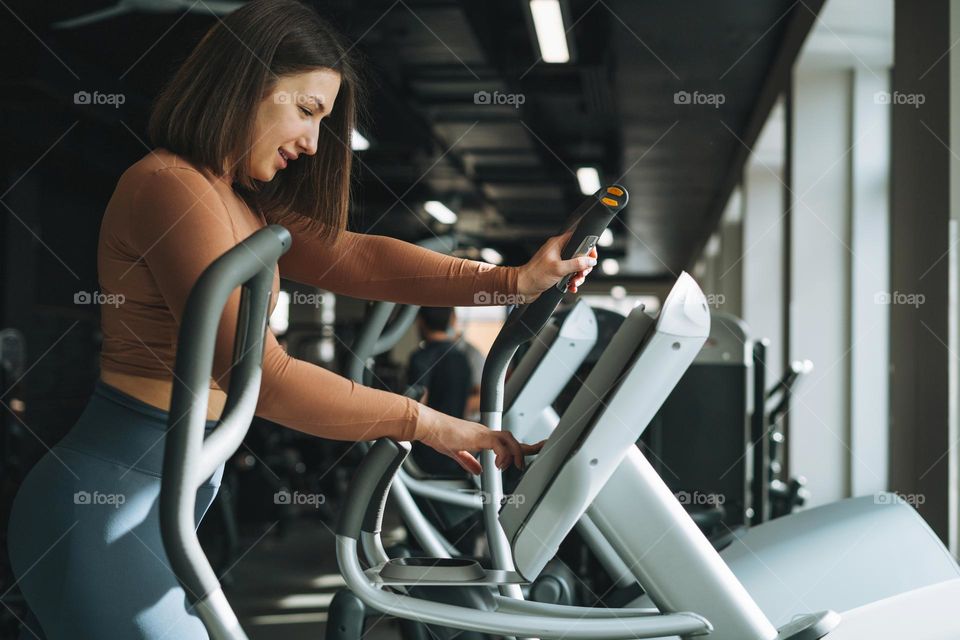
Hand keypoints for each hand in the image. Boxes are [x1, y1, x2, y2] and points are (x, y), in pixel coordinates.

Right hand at [416, 404, 545, 474]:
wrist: (428, 426)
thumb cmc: (438, 436)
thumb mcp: (456, 453)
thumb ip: (468, 461)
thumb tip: (478, 470)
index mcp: (481, 436)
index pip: (505, 440)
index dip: (520, 447)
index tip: (531, 451)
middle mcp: (485, 432)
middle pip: (512, 438)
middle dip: (527, 448)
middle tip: (539, 452)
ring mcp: (482, 433)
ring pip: (509, 439)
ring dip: (516, 454)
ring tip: (515, 467)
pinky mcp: (478, 436)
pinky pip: (498, 445)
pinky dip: (503, 456)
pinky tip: (499, 465)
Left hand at [517, 229, 598, 302]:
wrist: (522, 287)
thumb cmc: (535, 275)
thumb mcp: (559, 268)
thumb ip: (576, 264)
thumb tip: (590, 261)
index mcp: (558, 244)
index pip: (578, 239)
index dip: (588, 247)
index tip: (592, 257)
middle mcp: (558, 252)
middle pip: (579, 255)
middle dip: (583, 266)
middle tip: (582, 273)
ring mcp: (557, 262)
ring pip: (576, 267)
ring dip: (578, 276)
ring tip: (575, 282)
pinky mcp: (556, 272)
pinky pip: (569, 275)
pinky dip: (572, 281)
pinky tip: (571, 286)